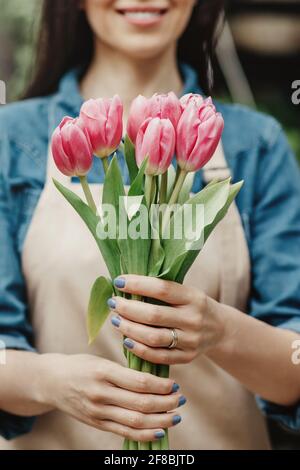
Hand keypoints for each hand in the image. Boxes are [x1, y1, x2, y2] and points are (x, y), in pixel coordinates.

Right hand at [41, 353, 184, 441]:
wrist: (51, 382)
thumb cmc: (80, 366)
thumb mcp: (100, 359)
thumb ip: (124, 368)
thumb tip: (157, 374)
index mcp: (103, 371)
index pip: (139, 382)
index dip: (161, 385)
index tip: (174, 384)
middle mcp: (100, 393)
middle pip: (141, 403)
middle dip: (166, 403)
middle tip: (180, 399)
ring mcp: (98, 411)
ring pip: (136, 421)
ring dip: (161, 420)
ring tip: (176, 415)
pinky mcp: (97, 423)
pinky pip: (125, 432)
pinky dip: (145, 434)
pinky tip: (160, 430)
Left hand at [109, 275, 227, 364]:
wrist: (220, 330)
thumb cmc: (193, 305)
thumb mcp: (186, 292)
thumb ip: (162, 289)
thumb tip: (124, 283)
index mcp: (193, 297)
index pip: (162, 289)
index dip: (138, 285)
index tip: (118, 282)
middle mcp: (193, 319)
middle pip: (154, 315)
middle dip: (128, 308)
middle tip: (113, 303)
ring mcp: (191, 340)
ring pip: (153, 337)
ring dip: (129, 329)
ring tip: (115, 320)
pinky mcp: (186, 357)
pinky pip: (158, 356)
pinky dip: (138, 349)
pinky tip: (126, 340)